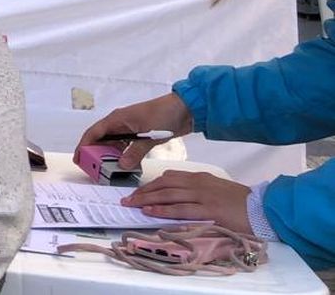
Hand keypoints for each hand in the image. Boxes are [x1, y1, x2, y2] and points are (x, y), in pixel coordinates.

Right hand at [76, 93, 193, 170]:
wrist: (185, 109)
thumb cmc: (163, 115)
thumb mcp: (148, 134)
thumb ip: (135, 151)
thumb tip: (122, 165)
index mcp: (117, 119)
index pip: (94, 133)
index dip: (84, 145)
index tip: (79, 158)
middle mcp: (120, 124)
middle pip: (102, 140)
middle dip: (96, 154)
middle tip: (93, 169)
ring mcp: (130, 130)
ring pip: (114, 145)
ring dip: (111, 157)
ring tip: (107, 171)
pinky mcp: (140, 135)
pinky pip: (126, 148)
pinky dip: (124, 156)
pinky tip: (126, 166)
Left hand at [124, 171, 252, 232]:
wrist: (262, 208)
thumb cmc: (240, 201)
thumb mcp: (216, 188)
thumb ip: (196, 189)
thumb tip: (176, 195)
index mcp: (199, 177)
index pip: (168, 178)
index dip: (151, 185)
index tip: (137, 191)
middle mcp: (197, 184)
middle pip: (163, 185)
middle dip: (143, 192)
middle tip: (127, 199)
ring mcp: (202, 196)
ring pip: (168, 195)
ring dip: (147, 200)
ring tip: (131, 204)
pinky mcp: (208, 210)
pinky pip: (180, 209)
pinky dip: (162, 209)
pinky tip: (149, 211)